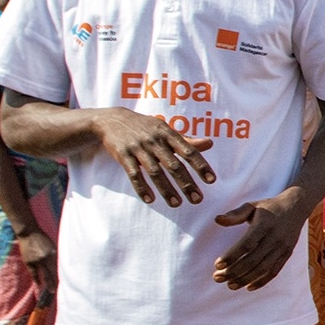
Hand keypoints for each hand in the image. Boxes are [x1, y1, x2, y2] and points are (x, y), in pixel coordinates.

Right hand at [16, 228, 55, 301]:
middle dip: (53, 284)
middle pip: (50, 274)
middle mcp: (44, 259)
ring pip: (42, 275)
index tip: (65, 284)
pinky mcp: (28, 262)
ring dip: (45, 284)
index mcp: (52, 254)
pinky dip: (37, 280)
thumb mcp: (53, 247)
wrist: (29, 233)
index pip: (58, 269)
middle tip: (56, 292)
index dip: (60, 277)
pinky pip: (33, 273)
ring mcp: (35, 261)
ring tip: (49, 292)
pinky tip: (39, 286)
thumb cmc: (44, 239)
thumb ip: (56, 257)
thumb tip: (61, 267)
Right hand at [93, 109, 215, 206]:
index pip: (188, 151)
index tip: (212, 180)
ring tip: (177, 204)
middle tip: (197, 200)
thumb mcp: (166, 130)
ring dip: (166, 189)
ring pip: (154, 172)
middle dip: (186, 184)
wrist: (112, 120)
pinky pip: (133, 174)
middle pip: (173, 165)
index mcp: (168, 134)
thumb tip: (210, 143)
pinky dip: (141, 187)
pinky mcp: (123, 156)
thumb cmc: (146, 127)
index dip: (200, 165)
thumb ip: (187, 140)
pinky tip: (150, 200)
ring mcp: (138, 148)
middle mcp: (155, 141)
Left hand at [212, 190, 307, 290]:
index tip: (217, 265)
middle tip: (217, 278)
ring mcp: (282, 248)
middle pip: (253, 260)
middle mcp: (275, 238)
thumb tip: (217, 220)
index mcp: (264, 225)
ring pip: (263, 268)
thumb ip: (235, 214)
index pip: (247, 244)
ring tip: (230, 285)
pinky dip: (262, 281)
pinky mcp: (287, 254)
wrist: (296, 207)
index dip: (232, 256)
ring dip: (245, 279)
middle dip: (234, 271)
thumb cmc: (269, 207)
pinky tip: (248, 287)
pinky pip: (274, 271)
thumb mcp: (252, 206)